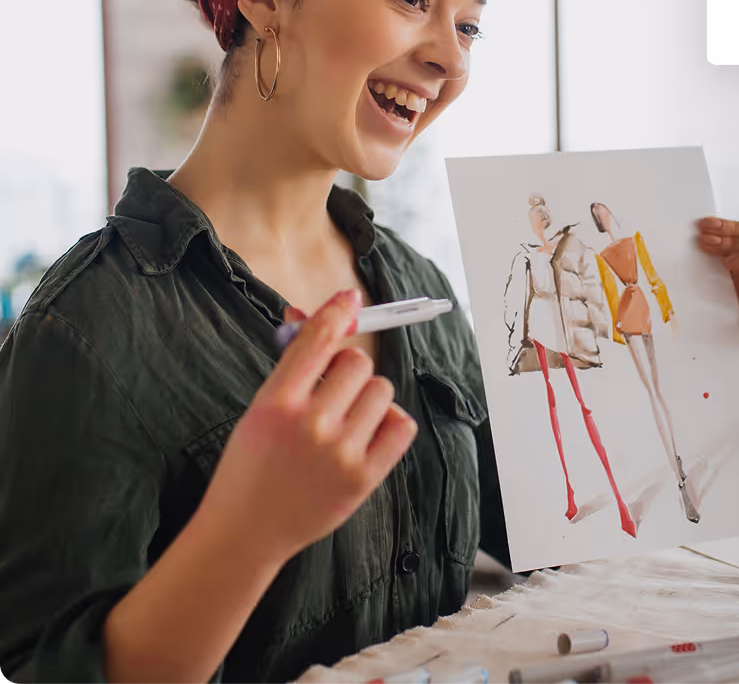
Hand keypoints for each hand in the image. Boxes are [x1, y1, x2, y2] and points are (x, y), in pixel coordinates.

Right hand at [200, 288, 417, 563]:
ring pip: (382, 390)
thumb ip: (291, 364)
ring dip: (368, 398)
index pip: (318, 340)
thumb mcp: (258, 409)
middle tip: (331, 392)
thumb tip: (314, 313)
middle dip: (347, 370)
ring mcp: (339, 454)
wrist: (245, 532)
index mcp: (276, 404)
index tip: (350, 298)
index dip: (337, 312)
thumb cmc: (251, 465)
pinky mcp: (364, 478)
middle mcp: (310, 426)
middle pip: (357, 362)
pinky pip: (402, 425)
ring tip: (344, 421)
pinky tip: (365, 435)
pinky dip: (389, 423)